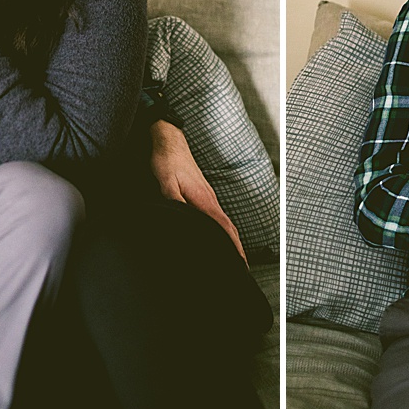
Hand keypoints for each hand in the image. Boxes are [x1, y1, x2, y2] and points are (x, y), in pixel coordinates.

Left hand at [150, 120, 245, 261]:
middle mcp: (210, 199)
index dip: (234, 246)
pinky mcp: (202, 194)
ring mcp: (208, 196)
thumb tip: (181, 222)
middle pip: (229, 228)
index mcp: (204, 199)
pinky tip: (216, 235)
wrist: (170, 142)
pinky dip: (221, 229)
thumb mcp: (166, 182)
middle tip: (241, 267)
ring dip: (230, 239)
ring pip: (223, 222)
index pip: (224, 227)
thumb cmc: (167, 162)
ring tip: (231, 256)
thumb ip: (174, 202)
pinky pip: (216, 216)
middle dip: (237, 248)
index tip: (241, 262)